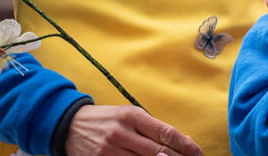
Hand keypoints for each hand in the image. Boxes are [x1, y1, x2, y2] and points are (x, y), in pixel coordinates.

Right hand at [66, 105, 202, 155]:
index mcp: (133, 115)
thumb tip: (183, 141)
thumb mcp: (130, 115)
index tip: (197, 153)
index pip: (166, 133)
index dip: (185, 145)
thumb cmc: (107, 119)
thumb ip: (154, 128)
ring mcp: (109, 149)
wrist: (70, 124)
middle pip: (158, 151)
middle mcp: (122, 132)